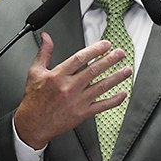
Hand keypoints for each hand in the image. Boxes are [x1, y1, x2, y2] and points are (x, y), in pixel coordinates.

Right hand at [14, 32, 132, 148]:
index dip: (95, 50)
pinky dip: (114, 100)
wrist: (33, 124)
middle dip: (110, 60)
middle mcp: (69, 87)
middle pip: (94, 70)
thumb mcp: (35, 72)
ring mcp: (77, 101)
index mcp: (58, 75)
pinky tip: (123, 94)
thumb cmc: (34, 99)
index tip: (106, 45)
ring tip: (127, 70)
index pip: (80, 58)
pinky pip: (102, 106)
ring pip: (101, 87)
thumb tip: (46, 37)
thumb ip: (44, 52)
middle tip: (120, 53)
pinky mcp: (82, 113)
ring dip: (116, 77)